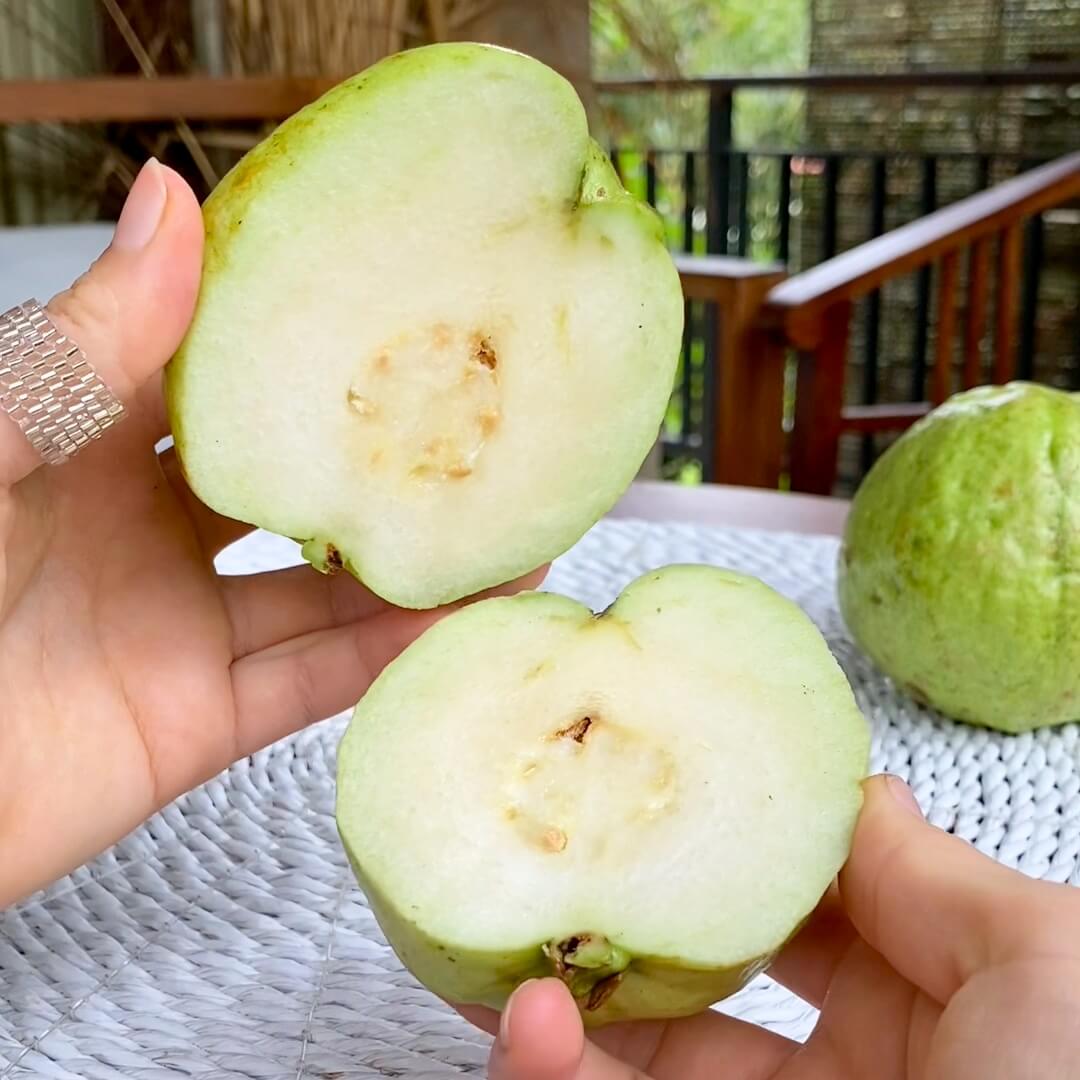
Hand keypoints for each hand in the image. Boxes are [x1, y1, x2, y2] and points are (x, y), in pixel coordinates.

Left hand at [0, 160, 543, 906]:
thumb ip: (88, 338)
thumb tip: (174, 199)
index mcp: (86, 447)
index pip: (220, 380)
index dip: (301, 341)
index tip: (391, 303)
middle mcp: (144, 536)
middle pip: (291, 488)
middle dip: (380, 461)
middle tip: (477, 421)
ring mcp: (177, 630)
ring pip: (323, 593)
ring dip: (414, 567)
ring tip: (510, 527)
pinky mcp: (194, 723)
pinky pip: (309, 684)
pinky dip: (387, 657)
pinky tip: (462, 620)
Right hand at [465, 774, 1079, 1078]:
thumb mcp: (1048, 962)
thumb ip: (935, 869)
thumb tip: (856, 790)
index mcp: (938, 1003)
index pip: (804, 903)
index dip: (726, 846)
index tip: (650, 795)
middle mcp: (854, 1072)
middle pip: (709, 980)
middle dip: (628, 925)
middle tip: (554, 870)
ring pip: (644, 1062)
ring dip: (563, 1009)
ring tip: (511, 966)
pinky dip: (558, 1079)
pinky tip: (529, 1032)